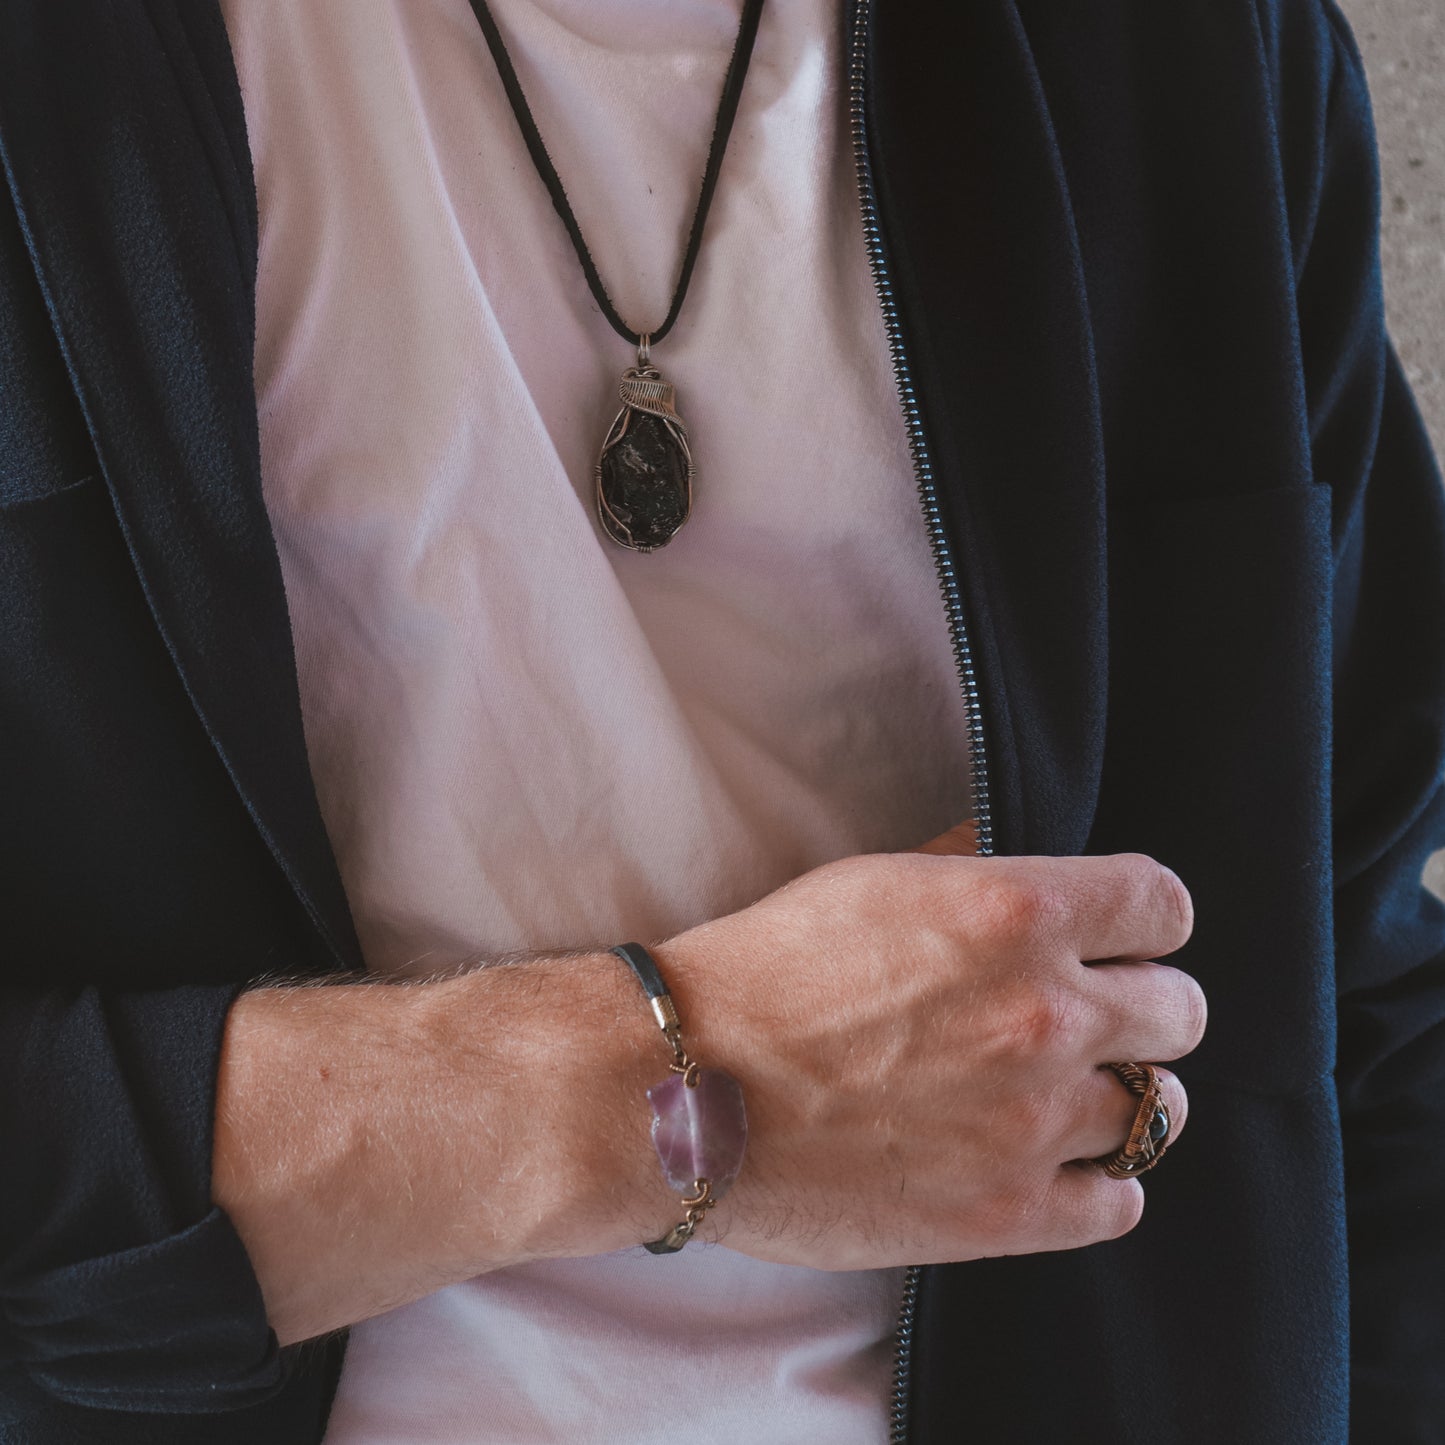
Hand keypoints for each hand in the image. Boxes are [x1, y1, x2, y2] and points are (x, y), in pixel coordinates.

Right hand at [653, 823, 1203, 1268]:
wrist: (686, 1083)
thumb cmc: (768, 972)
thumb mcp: (874, 882)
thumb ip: (974, 871)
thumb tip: (1026, 866)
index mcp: (1015, 915)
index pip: (1164, 907)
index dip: (1145, 922)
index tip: (1123, 938)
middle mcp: (1044, 1013)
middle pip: (1180, 1011)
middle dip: (1140, 1007)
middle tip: (1086, 1017)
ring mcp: (1032, 1121)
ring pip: (1160, 1109)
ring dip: (1121, 1094)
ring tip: (1065, 1093)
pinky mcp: (1006, 1212)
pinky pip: (1120, 1200)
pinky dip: (1097, 1180)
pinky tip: (1051, 1160)